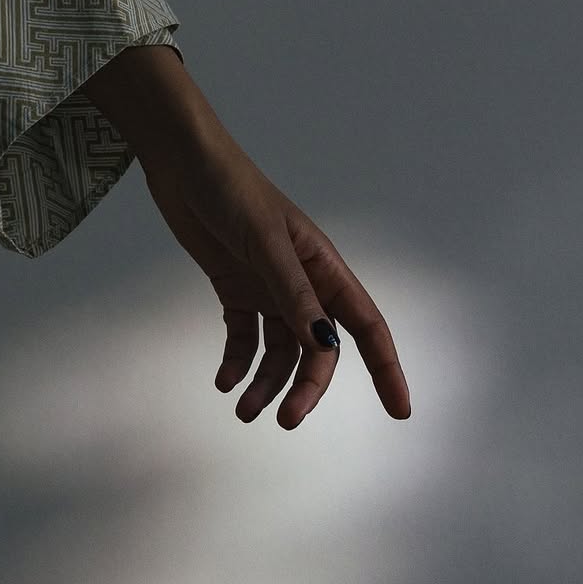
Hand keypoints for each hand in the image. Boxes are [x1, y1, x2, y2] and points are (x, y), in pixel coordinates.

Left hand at [142, 142, 410, 428]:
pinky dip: (236, 363)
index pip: (366, 326)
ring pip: (279, 351)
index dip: (387, 368)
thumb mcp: (265, 243)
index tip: (401, 411)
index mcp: (324, 268)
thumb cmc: (232, 189)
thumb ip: (293, 294)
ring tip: (243, 410)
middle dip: (307, 387)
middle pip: (319, 350)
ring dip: (266, 383)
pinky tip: (224, 382)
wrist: (182, 163)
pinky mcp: (235, 288)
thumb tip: (325, 346)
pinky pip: (244, 338)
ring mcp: (268, 288)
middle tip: (285, 420)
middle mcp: (302, 283)